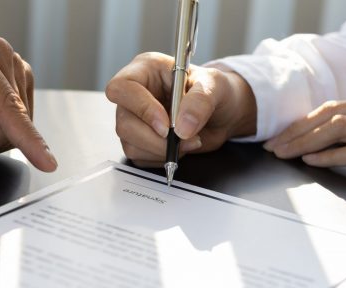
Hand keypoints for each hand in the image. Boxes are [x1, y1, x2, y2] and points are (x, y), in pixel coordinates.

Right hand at [105, 52, 256, 166]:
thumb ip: (200, 101)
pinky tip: (179, 148)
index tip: (166, 124)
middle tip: (181, 139)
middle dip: (154, 139)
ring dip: (160, 150)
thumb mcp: (215, 86)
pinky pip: (140, 158)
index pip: (121, 88)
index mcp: (146, 70)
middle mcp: (135, 95)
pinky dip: (161, 158)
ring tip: (187, 141)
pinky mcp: (140, 141)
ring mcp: (135, 120)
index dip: (141, 108)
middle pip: (124, 123)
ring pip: (130, 144)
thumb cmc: (216, 90)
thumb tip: (182, 127)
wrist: (223, 114)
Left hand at [264, 89, 345, 185]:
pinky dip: (330, 156)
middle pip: (331, 114)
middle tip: (273, 146)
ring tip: (283, 154)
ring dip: (304, 142)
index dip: (306, 121)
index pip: (338, 106)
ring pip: (338, 128)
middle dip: (296, 130)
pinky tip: (311, 161)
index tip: (285, 134)